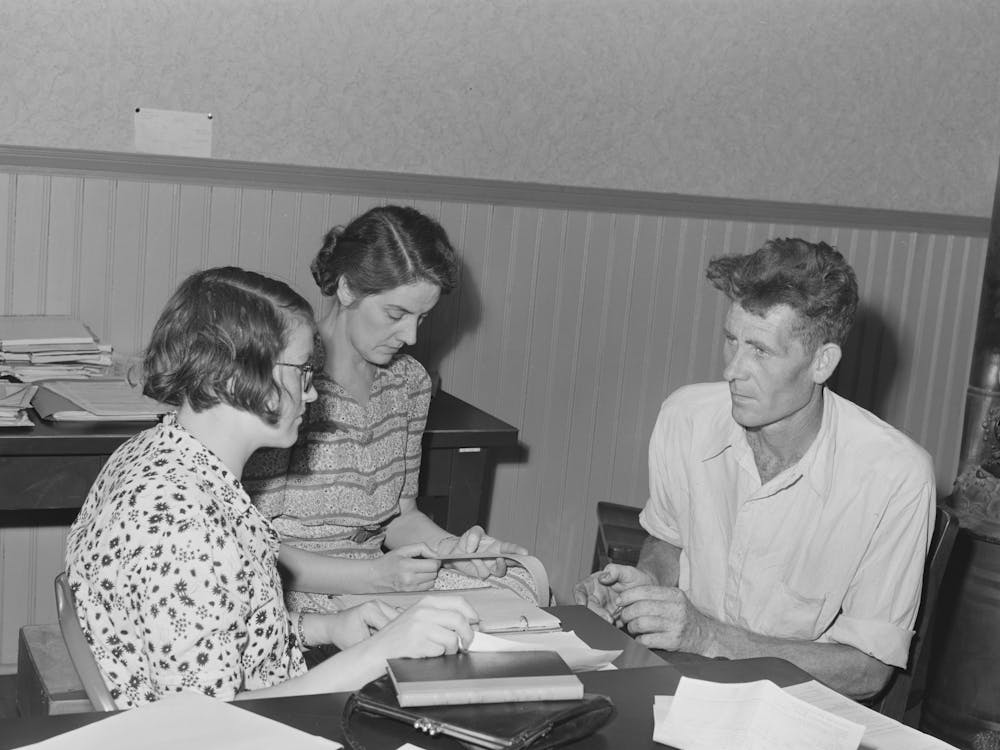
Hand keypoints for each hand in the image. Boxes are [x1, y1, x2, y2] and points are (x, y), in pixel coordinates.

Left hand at [322, 600, 399, 648]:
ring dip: (395, 632)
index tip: (396, 652)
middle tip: (396, 650)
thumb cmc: (342, 635)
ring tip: (389, 643)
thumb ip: (374, 646)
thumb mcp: (357, 644)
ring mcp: (381, 605)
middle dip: (397, 635)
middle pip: (397, 620)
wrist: (333, 627)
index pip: (390, 626)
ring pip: (398, 620)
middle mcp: (378, 604)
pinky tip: (388, 638)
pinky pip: (394, 620)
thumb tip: (390, 652)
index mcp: (370, 609)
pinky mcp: (383, 610)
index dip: (394, 640)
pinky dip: (393, 629)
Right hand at [364, 595, 478, 660]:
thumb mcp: (418, 616)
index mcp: (426, 602)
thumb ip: (440, 615)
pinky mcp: (418, 643)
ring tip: (441, 650)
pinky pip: (440, 651)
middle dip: (468, 635)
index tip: (475, 623)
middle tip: (466, 643)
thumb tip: (468, 622)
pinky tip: (427, 653)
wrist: (377, 650)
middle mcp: (424, 611)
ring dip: (451, 649)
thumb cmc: (398, 636)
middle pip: (460, 620)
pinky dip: (438, 656)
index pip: (459, 602)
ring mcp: (421, 627)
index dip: (471, 614)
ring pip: (452, 639)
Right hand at [369, 543, 441, 590]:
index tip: (431, 558)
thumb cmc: (388, 562)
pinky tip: (417, 578)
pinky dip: (425, 583)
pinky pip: (426, 588)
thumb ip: (421, 548)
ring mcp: (410, 589)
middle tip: (424, 564)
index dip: (436, 560)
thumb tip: (436, 555)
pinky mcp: (410, 594)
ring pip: (432, 582)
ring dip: (430, 576)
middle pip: (434, 574)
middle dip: (432, 568)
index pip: (433, 565)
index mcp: (407, 565)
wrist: (374, 577)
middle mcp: (409, 579)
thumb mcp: (403, 549)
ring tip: (419, 571)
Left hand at [436, 526, 528, 577]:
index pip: (510, 548)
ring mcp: (491, 567)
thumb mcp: (471, 532)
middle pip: (511, 562)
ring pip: (500, 571)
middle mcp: (497, 558)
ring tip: (481, 557)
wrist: (455, 553)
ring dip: (492, 565)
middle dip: (515, 562)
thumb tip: (473, 548)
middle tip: (512, 560)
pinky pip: (485, 574)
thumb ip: (474, 535)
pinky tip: (473, 561)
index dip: (517, 550)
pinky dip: (478, 567)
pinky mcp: (483, 575)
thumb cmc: (468, 541)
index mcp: (497, 546)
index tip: (524, 552)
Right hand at [571, 564, 654, 621]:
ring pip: (595, 617)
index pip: (580, 589)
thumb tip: (602, 577)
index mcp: (596, 583)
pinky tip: (617, 626)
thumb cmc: (637, 579)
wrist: (650, 591)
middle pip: (588, 606)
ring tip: (614, 622)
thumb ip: (614, 570)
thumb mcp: (627, 570)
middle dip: (595, 613)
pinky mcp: (612, 620)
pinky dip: (609, 628)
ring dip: (602, 621)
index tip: (582, 604)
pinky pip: (605, 625)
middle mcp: (597, 597)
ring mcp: (604, 609)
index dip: (578, 596)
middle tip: (608, 617)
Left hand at [615, 585, 711, 652]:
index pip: (644, 590)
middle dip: (626, 613)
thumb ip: (654, 597)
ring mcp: (675, 625)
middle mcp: (675, 608)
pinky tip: (640, 639)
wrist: (704, 636)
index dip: (627, 596)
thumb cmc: (683, 616)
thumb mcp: (674, 600)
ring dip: (631, 627)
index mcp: (674, 595)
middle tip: (623, 617)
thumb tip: (625, 598)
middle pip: (640, 607)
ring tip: (632, 628)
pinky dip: (638, 640)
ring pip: (641, 623)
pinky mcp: (673, 641)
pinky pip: (646, 640)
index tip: (619, 601)